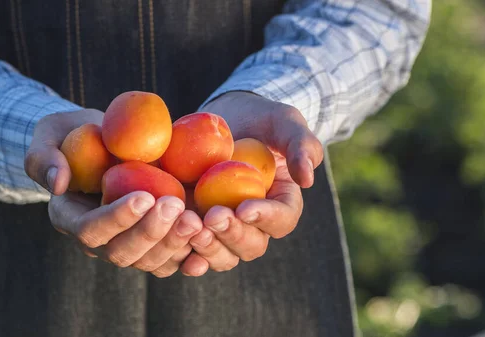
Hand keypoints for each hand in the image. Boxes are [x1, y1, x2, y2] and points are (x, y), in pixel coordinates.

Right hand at [25, 109, 207, 276]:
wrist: (110, 142)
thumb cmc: (76, 134)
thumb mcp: (51, 133)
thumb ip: (44, 155)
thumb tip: (57, 183)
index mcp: (71, 218)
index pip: (91, 230)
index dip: (117, 218)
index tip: (144, 196)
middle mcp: (101, 240)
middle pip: (123, 253)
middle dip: (151, 233)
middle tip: (175, 205)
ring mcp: (131, 244)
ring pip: (152, 261)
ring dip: (175, 244)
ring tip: (196, 219)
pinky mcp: (157, 241)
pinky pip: (174, 259)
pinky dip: (192, 252)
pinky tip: (207, 235)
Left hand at [180, 91, 323, 272]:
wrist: (222, 122)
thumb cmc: (260, 120)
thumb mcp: (285, 122)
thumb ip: (301, 145)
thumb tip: (308, 179)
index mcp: (282, 203)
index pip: (282, 220)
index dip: (265, 218)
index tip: (244, 208)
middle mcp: (255, 224)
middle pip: (252, 245)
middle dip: (233, 235)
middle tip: (214, 215)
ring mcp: (225, 229)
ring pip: (224, 255)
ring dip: (210, 248)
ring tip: (192, 227)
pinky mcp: (197, 227)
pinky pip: (193, 252)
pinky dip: (185, 256)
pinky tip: (176, 250)